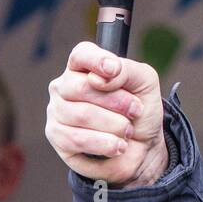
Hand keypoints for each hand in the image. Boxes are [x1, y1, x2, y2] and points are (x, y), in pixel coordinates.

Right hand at [45, 42, 167, 188]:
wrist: (143, 147)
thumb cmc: (140, 110)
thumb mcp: (145, 83)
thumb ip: (126, 70)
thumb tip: (98, 78)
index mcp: (84, 66)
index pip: (81, 55)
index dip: (96, 60)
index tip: (114, 70)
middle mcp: (65, 86)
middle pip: (81, 87)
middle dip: (117, 102)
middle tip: (135, 111)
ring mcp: (57, 111)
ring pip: (80, 115)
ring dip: (114, 125)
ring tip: (127, 131)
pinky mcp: (57, 138)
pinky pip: (76, 139)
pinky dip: (104, 143)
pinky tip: (118, 145)